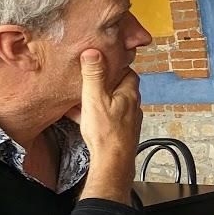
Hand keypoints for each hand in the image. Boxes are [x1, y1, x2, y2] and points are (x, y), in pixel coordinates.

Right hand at [77, 49, 141, 204]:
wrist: (113, 162)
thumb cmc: (106, 132)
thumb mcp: (95, 98)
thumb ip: (94, 75)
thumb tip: (93, 52)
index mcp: (129, 94)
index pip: (128, 72)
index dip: (116, 65)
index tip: (104, 61)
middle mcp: (133, 106)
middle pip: (120, 87)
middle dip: (105, 82)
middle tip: (89, 78)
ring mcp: (128, 120)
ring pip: (112, 103)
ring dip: (98, 99)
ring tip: (80, 97)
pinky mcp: (121, 132)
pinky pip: (107, 118)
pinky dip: (96, 114)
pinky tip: (81, 117)